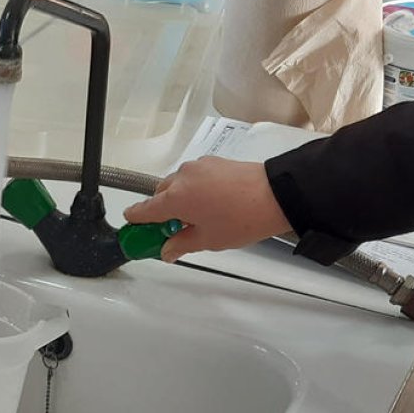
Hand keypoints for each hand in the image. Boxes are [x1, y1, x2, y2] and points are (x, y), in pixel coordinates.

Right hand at [123, 157, 291, 262]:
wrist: (277, 195)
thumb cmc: (244, 217)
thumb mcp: (209, 240)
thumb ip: (181, 245)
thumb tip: (168, 250)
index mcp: (174, 199)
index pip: (141, 211)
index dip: (136, 224)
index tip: (137, 234)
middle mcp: (180, 178)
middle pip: (158, 196)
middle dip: (162, 213)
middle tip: (175, 232)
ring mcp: (197, 168)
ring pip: (176, 185)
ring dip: (179, 200)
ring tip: (200, 218)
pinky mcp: (212, 162)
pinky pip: (193, 177)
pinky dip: (195, 190)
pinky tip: (212, 204)